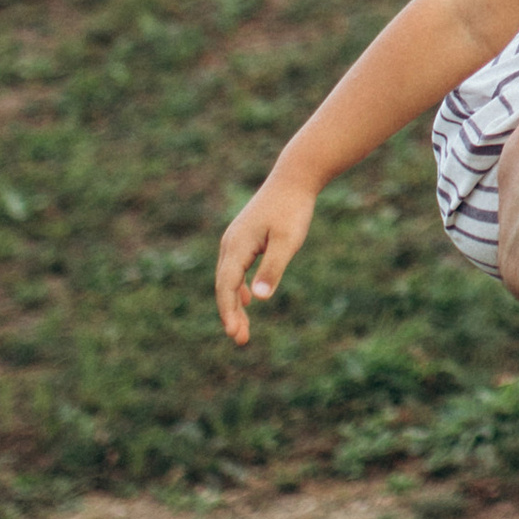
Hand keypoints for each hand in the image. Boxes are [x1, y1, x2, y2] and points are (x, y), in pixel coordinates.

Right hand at [216, 164, 317, 343]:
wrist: (294, 178)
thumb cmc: (292, 209)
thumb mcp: (287, 241)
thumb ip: (273, 268)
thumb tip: (259, 297)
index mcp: (237, 245)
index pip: (226, 285)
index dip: (229, 311)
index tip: (235, 333)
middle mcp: (230, 243)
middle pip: (224, 285)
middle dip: (231, 314)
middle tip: (241, 340)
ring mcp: (236, 240)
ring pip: (229, 279)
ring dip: (235, 304)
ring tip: (243, 329)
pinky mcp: (245, 238)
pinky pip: (236, 269)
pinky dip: (239, 288)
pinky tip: (250, 299)